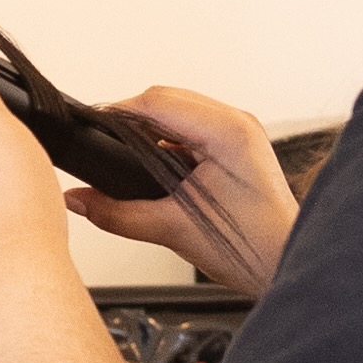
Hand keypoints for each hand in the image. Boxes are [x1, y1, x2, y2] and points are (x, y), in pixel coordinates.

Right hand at [64, 83, 299, 296]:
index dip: (118, 113)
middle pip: (165, 98)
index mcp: (228, 133)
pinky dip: (165, 138)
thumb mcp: (173, 231)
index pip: (158, 102)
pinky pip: (190, 126)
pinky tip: (151, 163)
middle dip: (129, 118)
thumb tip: (79, 200)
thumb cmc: (252, 248)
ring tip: (124, 154)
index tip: (92, 129)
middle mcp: (237, 123)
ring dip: (148, 127)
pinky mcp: (235, 144)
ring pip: (177, 109)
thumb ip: (118, 213)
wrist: (284, 264)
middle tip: (102, 144)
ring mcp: (238, 131)